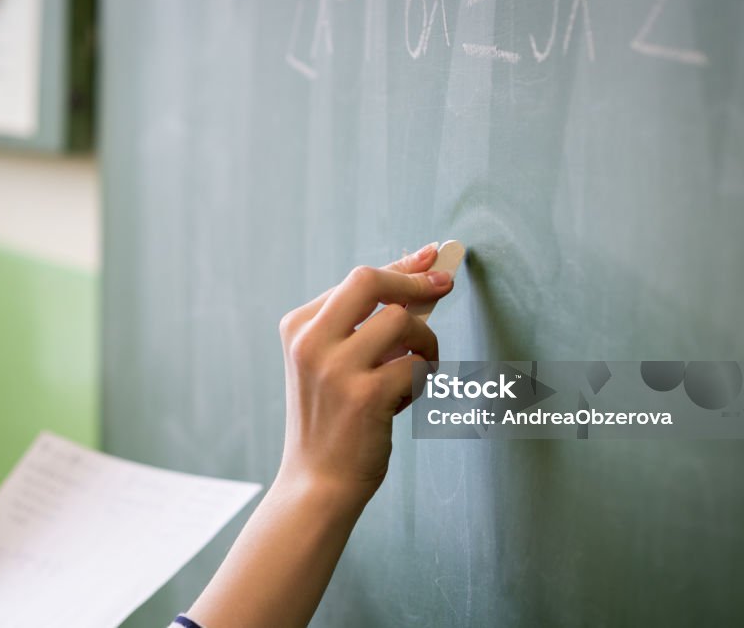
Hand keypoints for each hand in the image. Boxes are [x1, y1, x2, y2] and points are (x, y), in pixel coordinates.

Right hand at [276, 242, 453, 507]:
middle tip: (444, 287)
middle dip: (414, 280)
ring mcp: (335, 368)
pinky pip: (416, 365)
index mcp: (299, 327)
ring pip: (402, 321)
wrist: (317, 483)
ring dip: (424, 343)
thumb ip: (363, 326)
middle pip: (370, 281)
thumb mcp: (331, 364)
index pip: (357, 280)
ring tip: (417, 370)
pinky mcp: (365, 395)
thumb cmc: (333, 420)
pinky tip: (404, 399)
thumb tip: (420, 287)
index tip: (432, 258)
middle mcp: (311, 342)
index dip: (401, 266)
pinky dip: (422, 379)